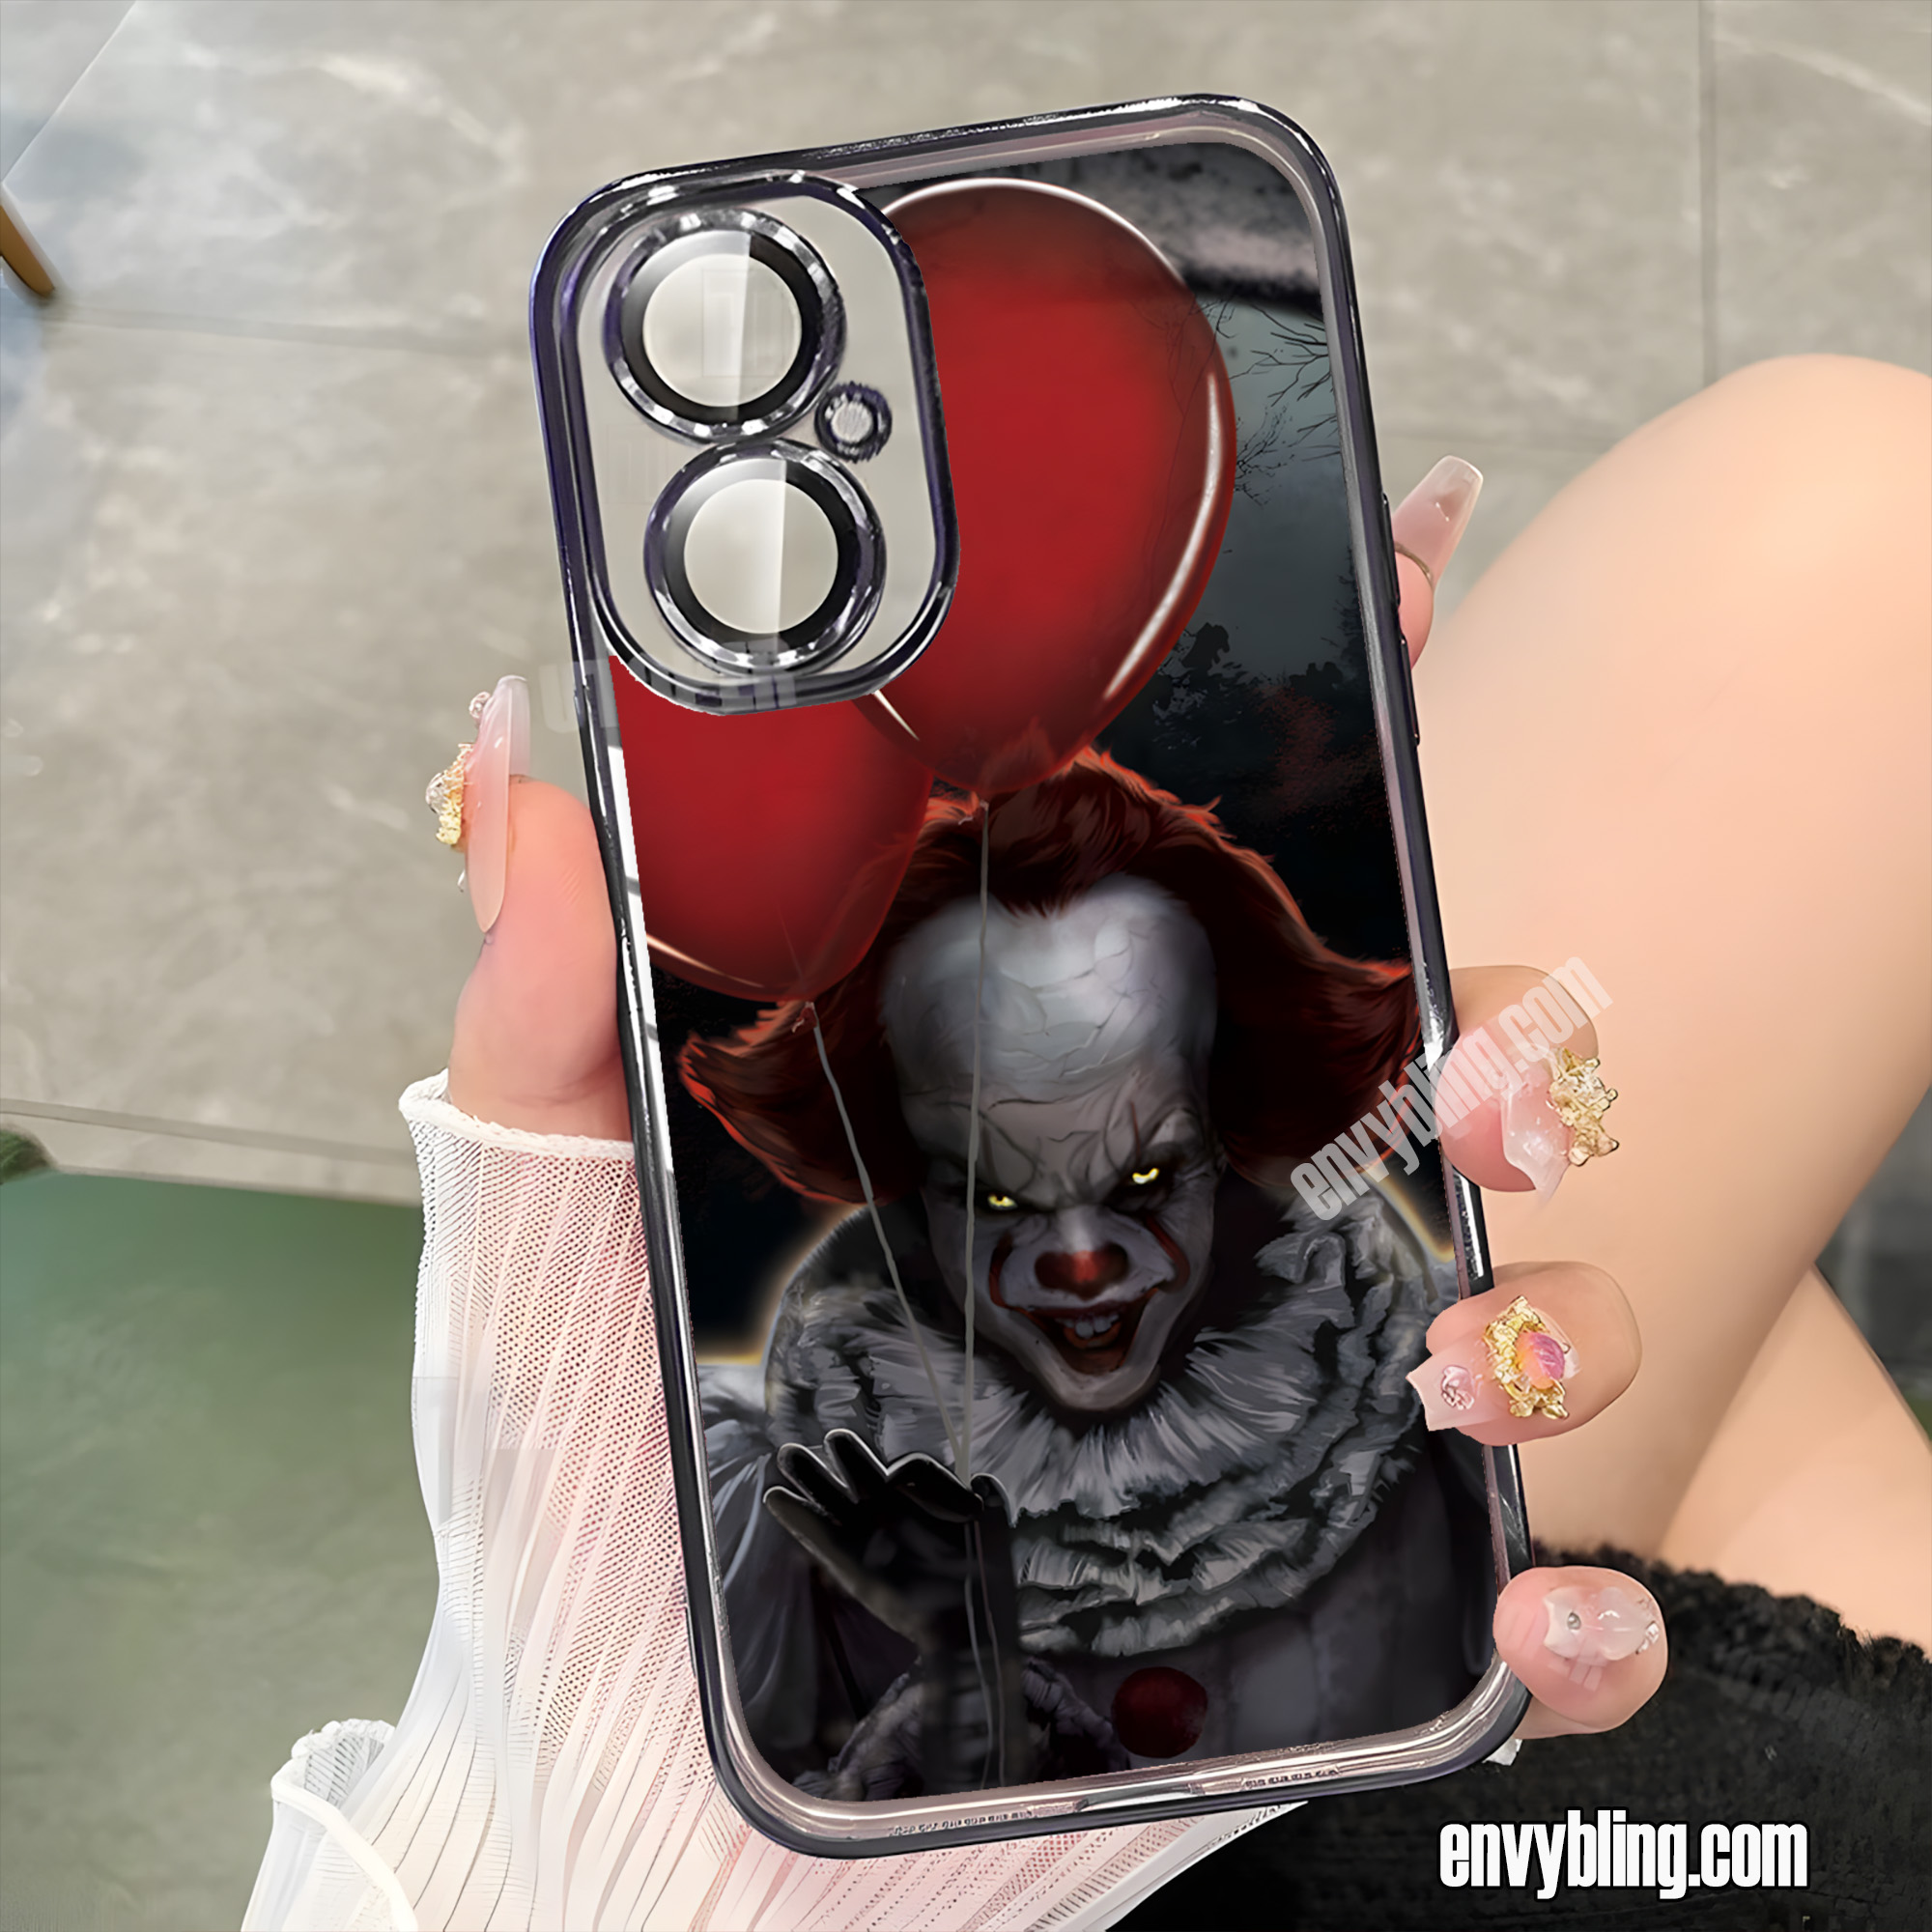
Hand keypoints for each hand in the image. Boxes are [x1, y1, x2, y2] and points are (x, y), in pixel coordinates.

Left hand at [440, 455, 1664, 1751]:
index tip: (1412, 588)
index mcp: (1039, 1145)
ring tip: (1453, 1347)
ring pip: (1517, 1321)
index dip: (1338, 753)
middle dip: (1504, 1042)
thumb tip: (520, 757)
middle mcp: (1177, 1268)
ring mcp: (1253, 1438)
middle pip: (1420, 1096)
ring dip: (1552, 1304)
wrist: (626, 1807)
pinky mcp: (1299, 1631)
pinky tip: (1543, 1598)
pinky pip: (1516, 1616)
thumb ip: (549, 1013)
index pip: (1225, 929)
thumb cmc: (581, 1528)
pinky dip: (1581, 1606)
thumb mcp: (551, 1246)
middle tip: (1462, 1078)